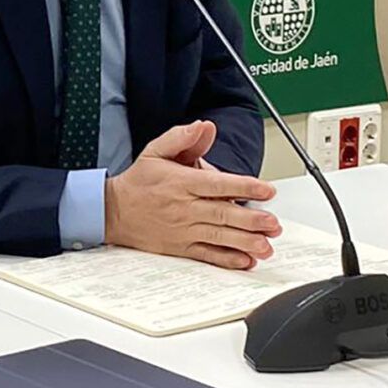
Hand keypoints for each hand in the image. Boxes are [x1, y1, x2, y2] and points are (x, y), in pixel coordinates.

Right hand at [104, 121, 281, 269]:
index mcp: (181, 182)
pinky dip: (227, 260)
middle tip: (273, 223)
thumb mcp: (156, 150)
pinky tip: (245, 261)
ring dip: (244, 242)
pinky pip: (207, 255)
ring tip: (266, 246)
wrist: (113, 212)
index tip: (267, 190)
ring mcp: (183, 230)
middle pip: (222, 213)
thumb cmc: (138, 181)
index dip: (244, 187)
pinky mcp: (180, 247)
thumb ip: (182, 137)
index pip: (218, 184)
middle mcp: (184, 207)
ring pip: (218, 236)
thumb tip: (205, 126)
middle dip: (251, 219)